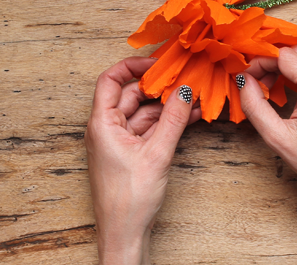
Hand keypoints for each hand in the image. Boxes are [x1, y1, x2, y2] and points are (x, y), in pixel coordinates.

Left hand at [85, 57, 198, 264]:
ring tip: (195, 98)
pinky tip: (190, 115)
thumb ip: (173, 119)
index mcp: (102, 124)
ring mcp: (121, 140)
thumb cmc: (129, 199)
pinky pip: (152, 127)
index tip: (158, 63)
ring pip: (146, 111)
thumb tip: (185, 91)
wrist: (126, 233)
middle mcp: (108, 128)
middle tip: (185, 80)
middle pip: (132, 95)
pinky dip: (169, 121)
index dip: (133, 66)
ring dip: (169, 105)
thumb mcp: (156, 154)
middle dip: (160, 87)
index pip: (110, 80)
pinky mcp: (133, 151)